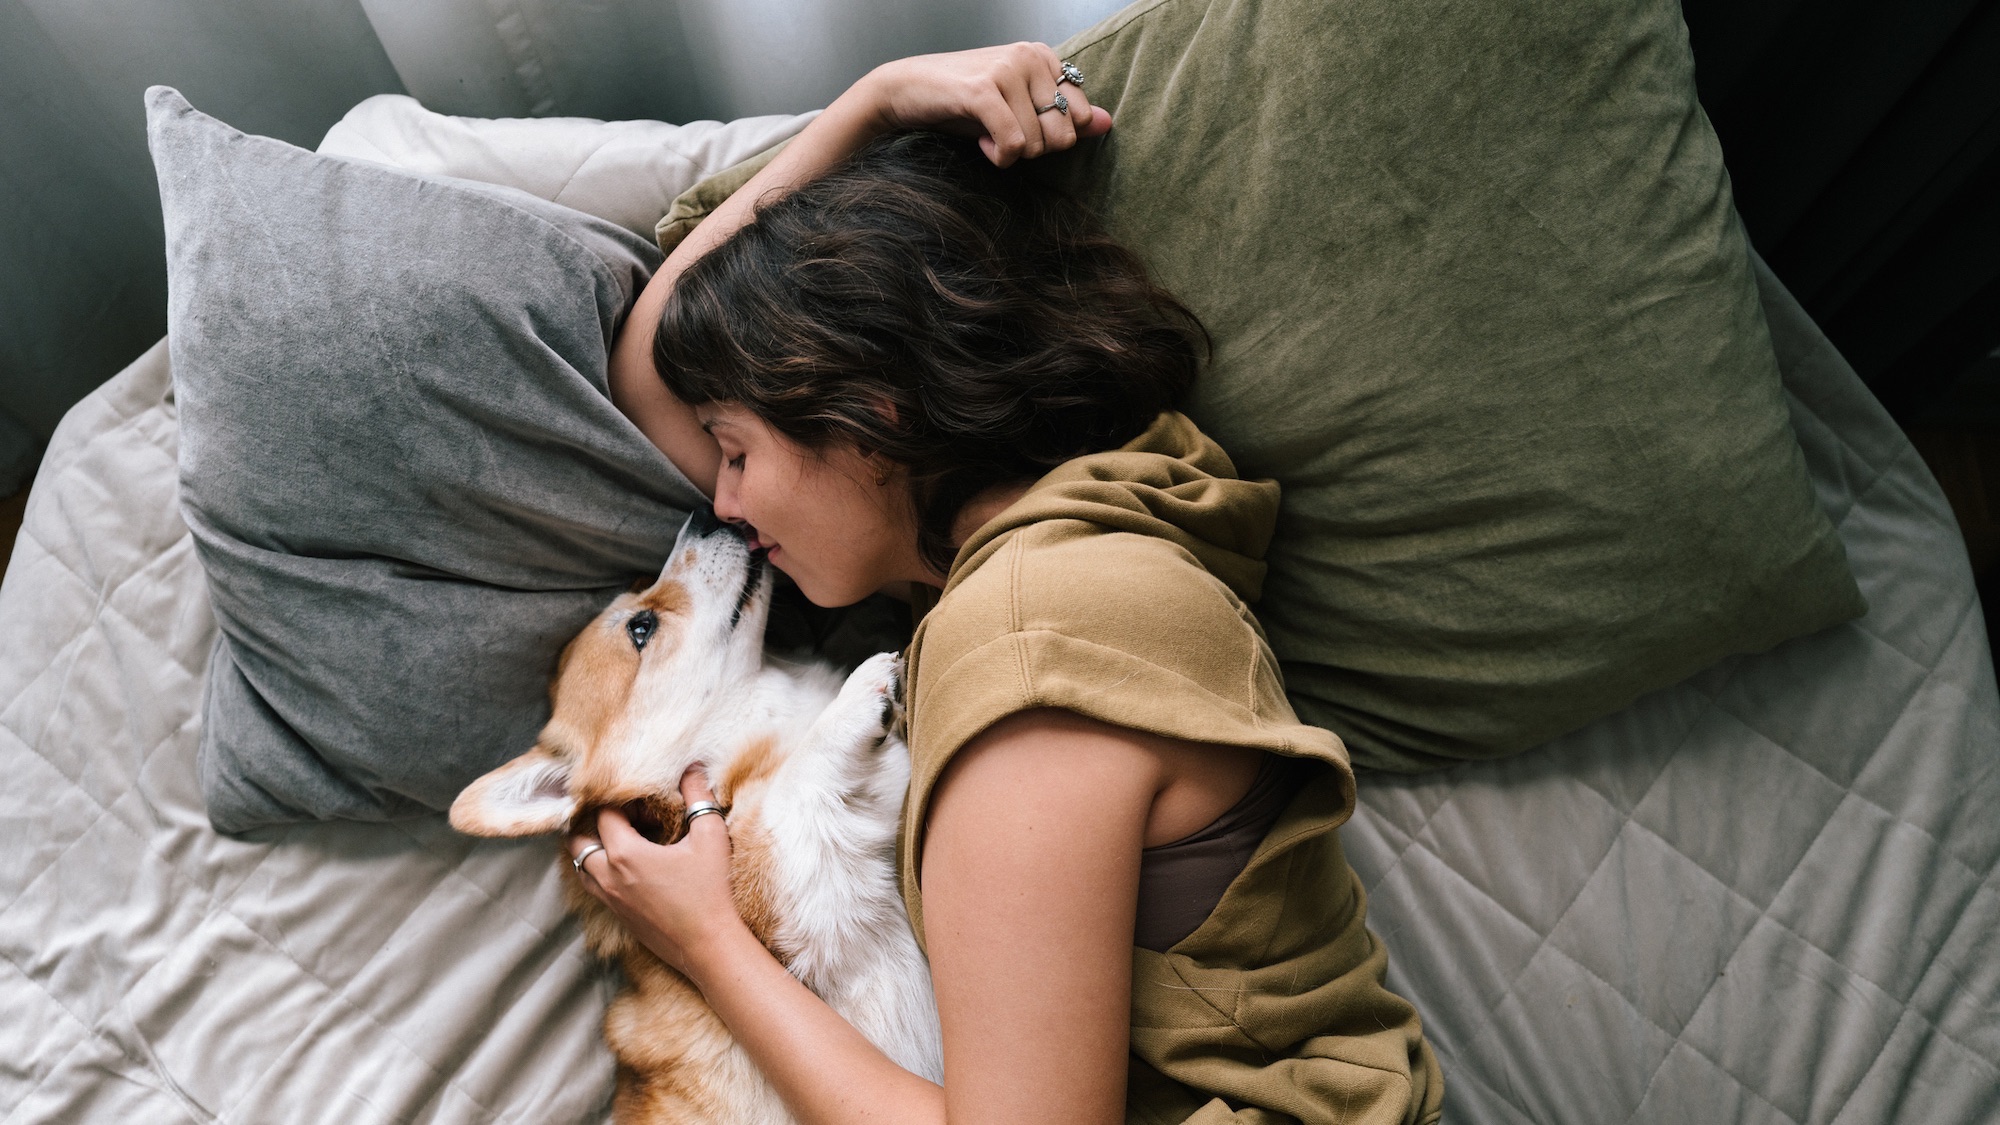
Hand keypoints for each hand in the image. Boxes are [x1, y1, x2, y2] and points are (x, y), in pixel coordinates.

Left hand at [567, 767, 741, 979]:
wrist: (709, 946)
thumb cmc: (711, 891)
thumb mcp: (710, 838)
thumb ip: (698, 797)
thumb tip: (691, 769)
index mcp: (625, 854)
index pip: (604, 814)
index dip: (622, 801)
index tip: (646, 803)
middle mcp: (608, 876)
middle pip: (578, 840)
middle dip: (596, 823)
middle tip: (626, 818)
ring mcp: (610, 899)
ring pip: (580, 866)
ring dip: (594, 848)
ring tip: (622, 840)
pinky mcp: (618, 916)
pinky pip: (593, 887)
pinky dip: (600, 870)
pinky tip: (630, 868)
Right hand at [849, 42, 1110, 166]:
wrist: (905, 91)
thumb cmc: (963, 103)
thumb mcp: (1018, 109)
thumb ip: (1063, 115)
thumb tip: (1106, 122)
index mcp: (1043, 56)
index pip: (1078, 117)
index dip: (1050, 137)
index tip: (1020, 127)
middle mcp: (1029, 56)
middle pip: (1063, 135)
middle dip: (1034, 149)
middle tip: (1002, 135)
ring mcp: (1005, 69)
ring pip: (1037, 143)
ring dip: (1010, 154)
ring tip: (986, 135)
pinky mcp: (982, 90)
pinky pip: (1013, 143)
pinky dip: (999, 156)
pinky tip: (982, 145)